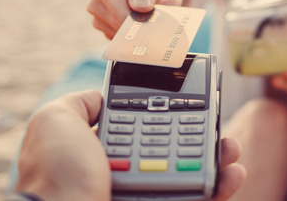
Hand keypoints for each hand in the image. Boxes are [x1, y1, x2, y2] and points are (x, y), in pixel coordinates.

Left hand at [14, 90, 245, 200]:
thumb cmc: (56, 174)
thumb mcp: (55, 121)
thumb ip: (80, 103)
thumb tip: (104, 96)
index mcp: (101, 151)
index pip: (141, 127)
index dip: (167, 114)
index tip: (190, 102)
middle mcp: (124, 174)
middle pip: (173, 149)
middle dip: (201, 134)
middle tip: (217, 124)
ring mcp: (144, 196)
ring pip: (190, 175)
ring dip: (217, 159)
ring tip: (231, 148)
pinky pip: (198, 198)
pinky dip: (219, 186)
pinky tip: (232, 174)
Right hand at [87, 0, 183, 38]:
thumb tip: (141, 7)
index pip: (121, 15)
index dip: (145, 19)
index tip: (168, 8)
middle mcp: (96, 3)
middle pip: (125, 27)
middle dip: (151, 18)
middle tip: (172, 0)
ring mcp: (100, 18)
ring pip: (128, 36)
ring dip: (150, 24)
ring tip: (164, 1)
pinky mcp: (108, 28)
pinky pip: (128, 39)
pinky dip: (144, 29)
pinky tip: (153, 12)